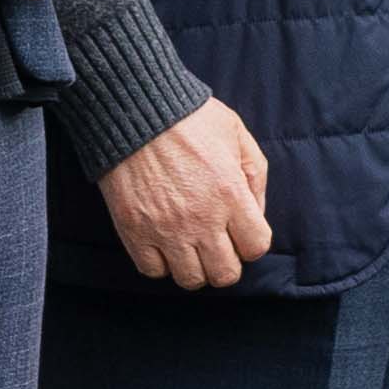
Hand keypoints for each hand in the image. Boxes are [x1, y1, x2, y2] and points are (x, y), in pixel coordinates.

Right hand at [100, 102, 271, 289]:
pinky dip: (160, 263)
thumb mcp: (236, 133)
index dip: (251, 241)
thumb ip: (255, 175)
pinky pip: (153, 271)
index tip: (240, 229)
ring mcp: (165, 229)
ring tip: (188, 245)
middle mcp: (201, 218)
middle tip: (216, 243)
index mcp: (230, 194)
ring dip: (194, 266)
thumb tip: (257, 213)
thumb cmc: (188, 117)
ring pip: (191, 280)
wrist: (132, 109)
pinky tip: (163, 242)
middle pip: (225, 274)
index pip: (256, 247)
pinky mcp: (134, 231)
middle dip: (226, 261)